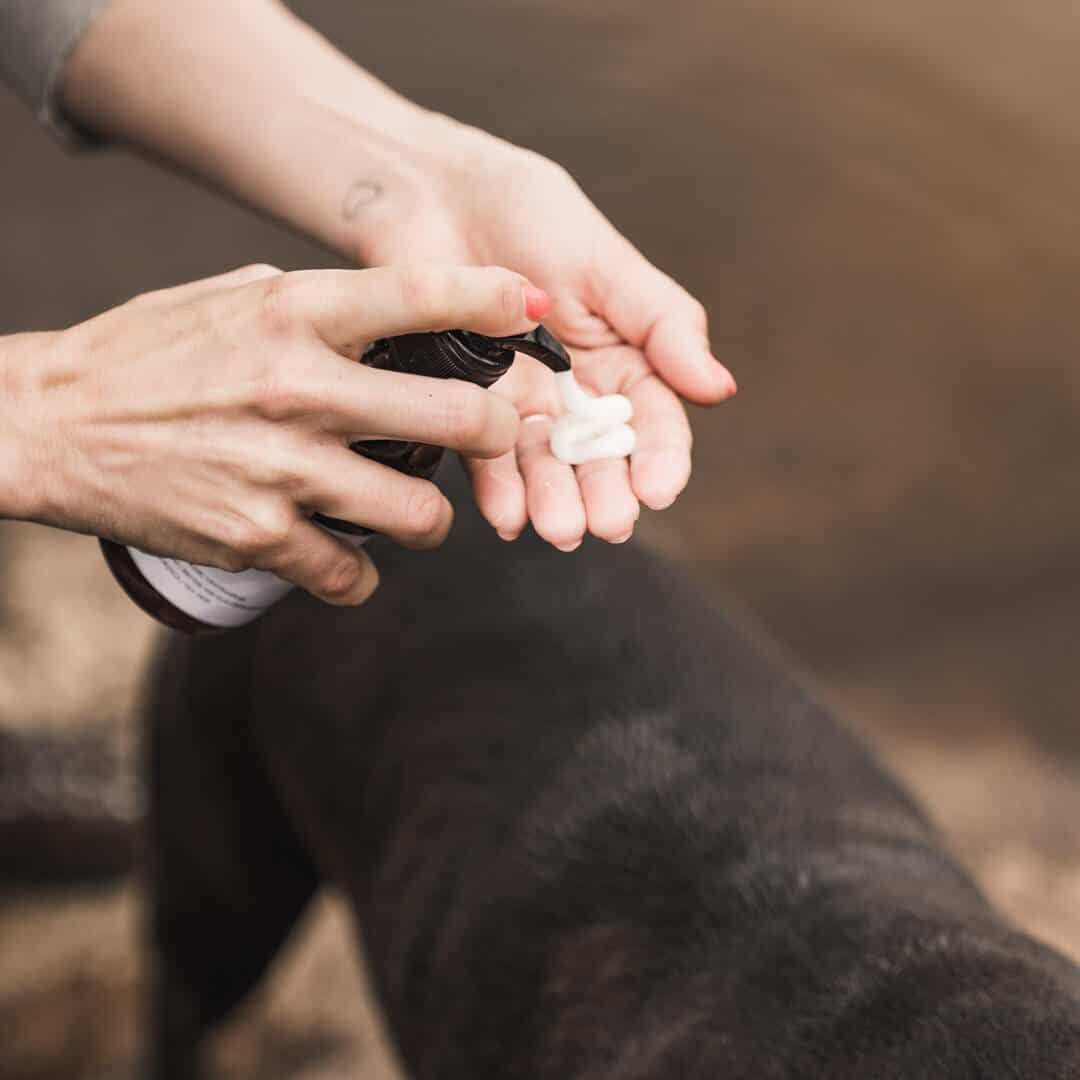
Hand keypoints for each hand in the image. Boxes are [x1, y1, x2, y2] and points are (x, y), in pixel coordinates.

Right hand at [0, 263, 541, 603]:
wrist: (46, 424)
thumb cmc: (144, 355)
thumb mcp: (232, 300)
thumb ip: (317, 310)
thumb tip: (394, 323)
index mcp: (294, 312)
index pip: (420, 294)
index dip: (493, 299)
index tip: (530, 307)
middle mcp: (298, 387)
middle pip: (458, 421)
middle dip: (497, 434)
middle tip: (493, 438)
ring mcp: (281, 469)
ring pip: (422, 516)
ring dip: (431, 519)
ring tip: (413, 511)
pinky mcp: (256, 537)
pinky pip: (352, 575)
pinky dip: (360, 574)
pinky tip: (348, 556)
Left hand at [358, 125, 735, 550]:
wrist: (435, 193)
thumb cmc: (530, 215)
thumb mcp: (608, 265)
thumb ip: (663, 326)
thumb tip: (720, 389)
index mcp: (622, 361)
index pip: (653, 421)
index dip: (661, 458)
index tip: (659, 488)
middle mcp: (574, 395)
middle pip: (599, 457)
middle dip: (606, 494)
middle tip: (607, 524)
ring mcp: (521, 405)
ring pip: (545, 467)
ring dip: (554, 502)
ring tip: (558, 529)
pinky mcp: (465, 407)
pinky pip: (484, 458)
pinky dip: (497, 490)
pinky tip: (509, 518)